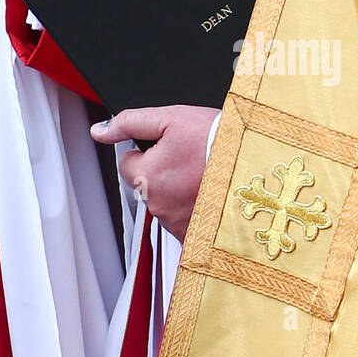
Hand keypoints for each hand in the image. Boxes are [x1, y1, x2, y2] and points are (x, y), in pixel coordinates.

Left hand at [91, 106, 220, 241]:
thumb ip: (130, 123)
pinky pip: (187, 224)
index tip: (170, 147)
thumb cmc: (219, 141)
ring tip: (206, 176)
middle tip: (192, 159)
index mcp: (146, 176)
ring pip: (167, 205)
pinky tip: (213, 196)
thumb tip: (99, 131)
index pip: (128, 164)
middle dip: (163, 173)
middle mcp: (158, 206)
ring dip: (180, 193)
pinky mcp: (199, 238)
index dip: (147, 152)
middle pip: (147, 186)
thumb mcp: (171, 118)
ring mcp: (178, 225)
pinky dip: (196, 212)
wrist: (258, 165)